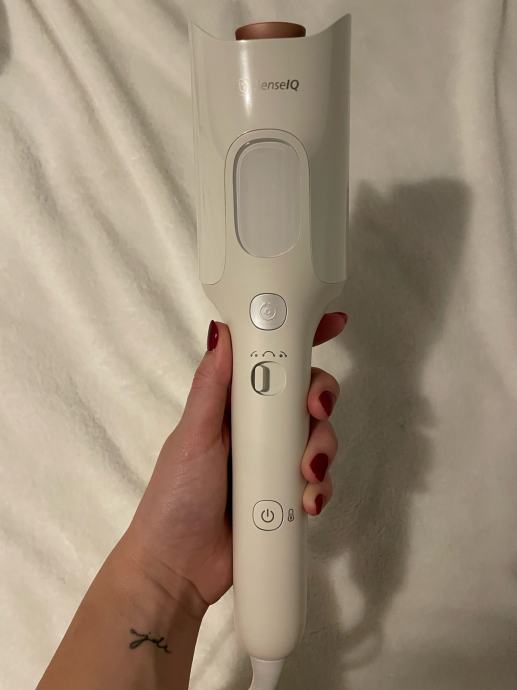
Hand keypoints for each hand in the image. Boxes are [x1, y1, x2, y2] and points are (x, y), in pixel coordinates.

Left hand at [119, 313, 346, 619]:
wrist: (179, 568)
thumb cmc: (177, 495)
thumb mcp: (192, 436)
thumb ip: (210, 387)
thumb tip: (223, 329)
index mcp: (233, 404)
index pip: (270, 360)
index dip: (301, 339)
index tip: (332, 323)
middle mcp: (258, 427)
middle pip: (305, 395)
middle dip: (320, 399)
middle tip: (315, 411)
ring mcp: (275, 461)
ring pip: (319, 436)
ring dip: (323, 448)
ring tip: (306, 475)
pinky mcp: (288, 495)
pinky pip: (319, 480)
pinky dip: (321, 487)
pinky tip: (309, 503)